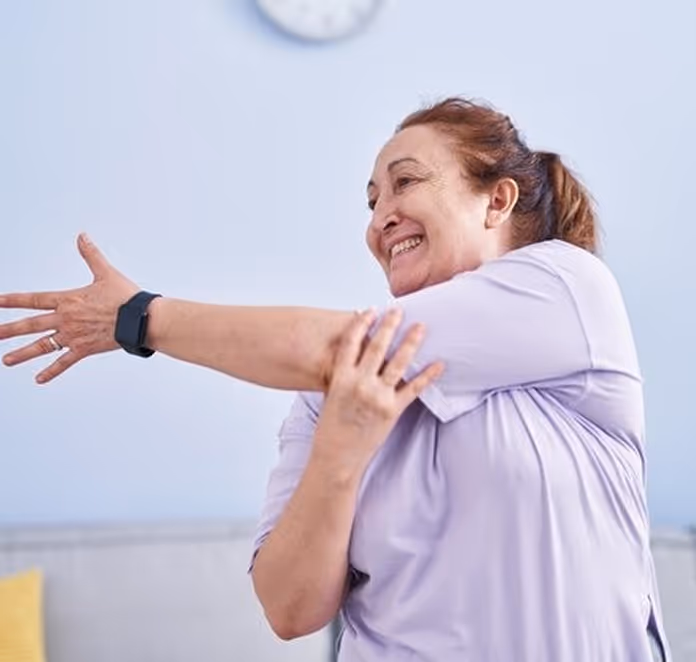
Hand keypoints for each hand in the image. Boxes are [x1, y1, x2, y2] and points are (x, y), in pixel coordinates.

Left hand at [0, 233, 139, 383]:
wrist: (140, 319)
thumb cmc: (125, 297)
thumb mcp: (106, 273)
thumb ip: (91, 255)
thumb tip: (82, 236)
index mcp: (68, 300)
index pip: (34, 299)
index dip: (12, 300)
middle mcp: (66, 319)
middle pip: (31, 325)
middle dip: (8, 330)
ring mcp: (73, 336)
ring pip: (42, 346)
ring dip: (22, 354)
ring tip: (6, 360)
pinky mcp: (84, 349)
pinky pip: (64, 362)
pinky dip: (51, 371)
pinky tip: (38, 379)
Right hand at [311, 307, 443, 478]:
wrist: (336, 457)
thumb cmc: (331, 428)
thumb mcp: (331, 396)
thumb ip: (344, 375)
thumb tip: (359, 356)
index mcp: (340, 378)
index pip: (351, 343)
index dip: (361, 323)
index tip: (370, 310)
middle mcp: (359, 384)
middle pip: (377, 347)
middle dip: (389, 326)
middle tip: (398, 310)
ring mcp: (377, 397)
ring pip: (398, 363)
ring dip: (411, 343)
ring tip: (420, 327)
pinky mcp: (392, 412)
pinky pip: (413, 389)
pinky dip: (427, 375)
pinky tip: (438, 363)